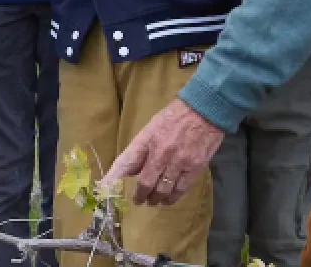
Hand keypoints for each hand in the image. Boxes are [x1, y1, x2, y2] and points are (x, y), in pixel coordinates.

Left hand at [102, 99, 224, 205]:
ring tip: (153, 201)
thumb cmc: (175, 116)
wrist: (204, 110)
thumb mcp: (151, 126)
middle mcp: (161, 153)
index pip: (126, 162)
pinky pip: (180, 189)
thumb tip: (131, 170)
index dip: (114, 178)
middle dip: (140, 195)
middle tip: (138, 200)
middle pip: (145, 183)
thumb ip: (141, 148)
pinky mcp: (194, 167)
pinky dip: (172, 197)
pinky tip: (168, 199)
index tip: (105, 190)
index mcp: (147, 139)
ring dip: (155, 199)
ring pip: (162, 190)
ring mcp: (178, 162)